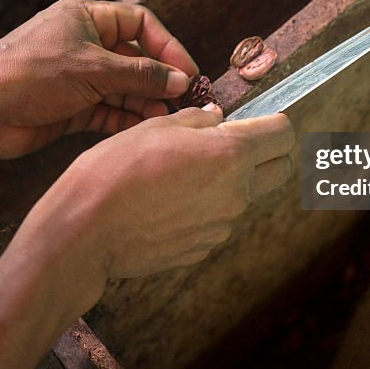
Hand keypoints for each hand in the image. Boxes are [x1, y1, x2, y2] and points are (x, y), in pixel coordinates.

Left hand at [0, 0, 197, 157]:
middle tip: (185, 102)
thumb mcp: (93, 69)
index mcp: (87, 18)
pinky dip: (126, 120)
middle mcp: (84, 45)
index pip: (140, 23)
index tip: (186, 72)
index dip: (166, 45)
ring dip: (146, 102)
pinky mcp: (70, 107)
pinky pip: (108, 111)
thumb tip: (181, 80)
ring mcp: (77, 77)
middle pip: (135, 58)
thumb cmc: (30, 74)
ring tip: (168, 119)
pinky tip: (145, 129)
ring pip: (123, 88)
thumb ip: (141, 75)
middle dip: (159, 79)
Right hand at [25, 105, 295, 311]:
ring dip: (229, 181)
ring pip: (245, 196)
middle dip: (266, 153)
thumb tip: (218, 119)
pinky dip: (205, 208)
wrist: (86, 230)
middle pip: (279, 170)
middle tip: (231, 144)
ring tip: (181, 174)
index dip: (273, 123)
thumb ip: (197, 121)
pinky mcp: (203, 249)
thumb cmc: (115, 171)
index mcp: (230, 155)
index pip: (283, 134)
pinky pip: (217, 221)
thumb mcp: (155, 128)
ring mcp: (222, 227)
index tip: (256, 121)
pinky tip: (168, 202)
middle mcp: (237, 194)